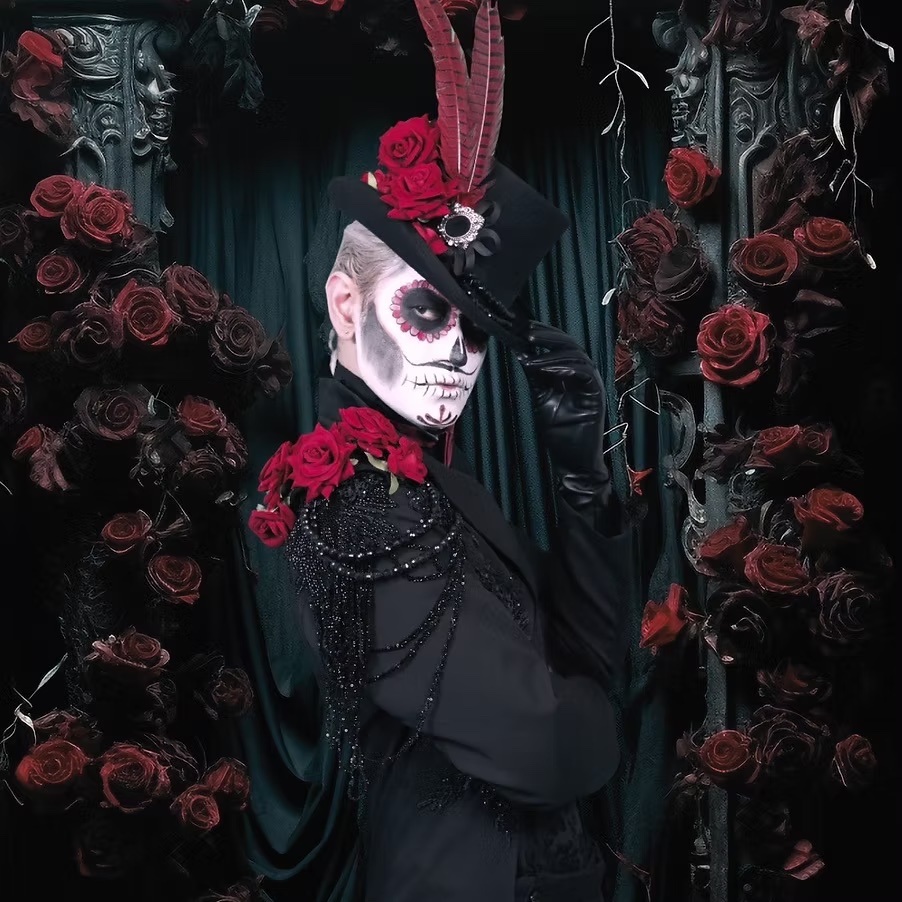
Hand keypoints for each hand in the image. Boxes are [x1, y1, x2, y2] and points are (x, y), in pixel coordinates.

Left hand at [517, 322, 605, 474]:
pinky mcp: (596, 395)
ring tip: (531, 351)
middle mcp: (583, 376)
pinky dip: (565, 367)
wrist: (573, 462)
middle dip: (547, 335)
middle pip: (569, 345)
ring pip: (577, 355)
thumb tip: (523, 354)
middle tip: (527, 332)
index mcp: (571, 375)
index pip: (560, 346)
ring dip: (552, 352)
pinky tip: (548, 368)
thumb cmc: (559, 435)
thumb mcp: (542, 399)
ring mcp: (592, 384)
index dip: (544, 334)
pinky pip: (585, 373)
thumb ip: (537, 378)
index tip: (522, 328)